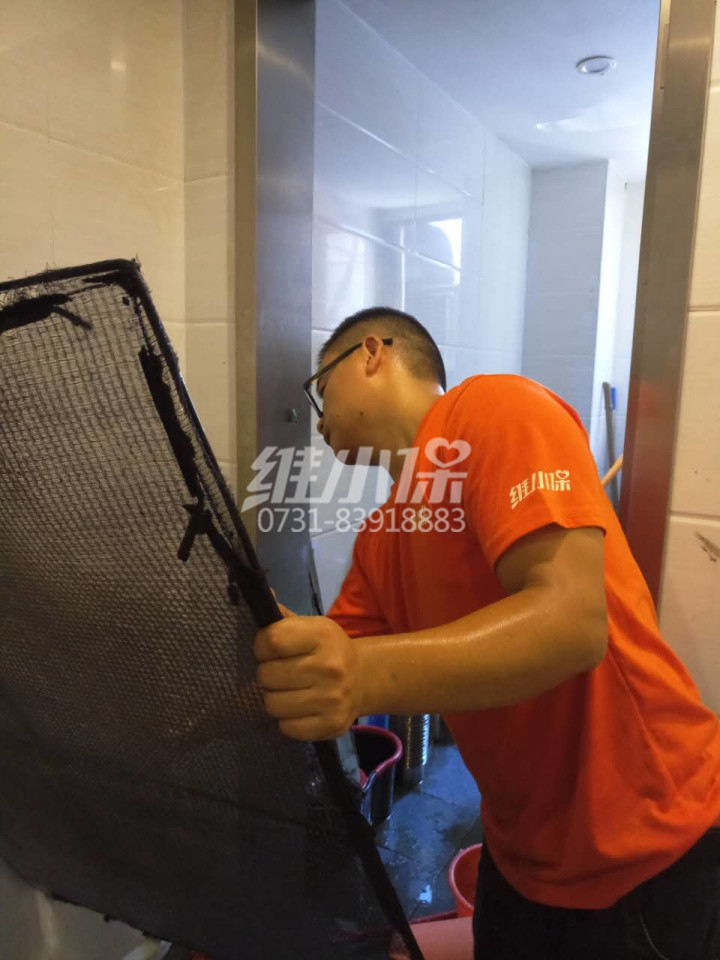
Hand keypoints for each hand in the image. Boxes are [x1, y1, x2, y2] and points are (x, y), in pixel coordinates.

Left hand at [254, 605, 364, 740]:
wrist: (364, 679)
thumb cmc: (328, 649)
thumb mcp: (311, 627)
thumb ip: (282, 616)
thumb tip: (262, 593)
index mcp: (322, 636)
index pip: (272, 641)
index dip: (262, 646)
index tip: (269, 650)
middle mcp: (329, 667)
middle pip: (267, 676)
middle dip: (267, 674)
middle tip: (281, 672)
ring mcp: (332, 699)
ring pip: (272, 704)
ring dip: (275, 698)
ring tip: (289, 690)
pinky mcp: (331, 725)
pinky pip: (286, 728)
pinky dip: (287, 720)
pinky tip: (299, 708)